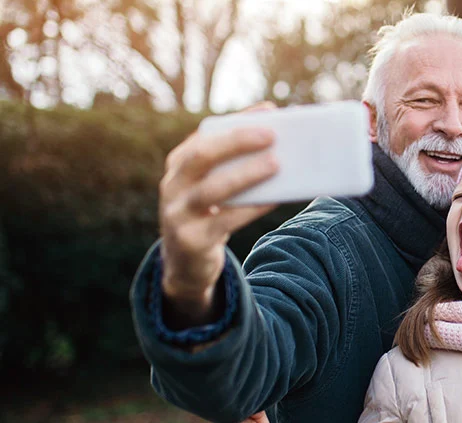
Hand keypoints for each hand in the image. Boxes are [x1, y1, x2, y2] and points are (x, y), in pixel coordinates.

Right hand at [159, 102, 280, 325]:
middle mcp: (172, 186)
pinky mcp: (193, 240)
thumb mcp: (213, 188)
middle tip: (272, 134)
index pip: (206, 134)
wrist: (185, 264)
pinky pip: (225, 220)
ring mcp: (178, 214)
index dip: (238, 121)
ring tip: (276, 164)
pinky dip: (252, 207)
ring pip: (212, 190)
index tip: (269, 110)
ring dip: (246, 175)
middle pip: (202, 156)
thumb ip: (234, 168)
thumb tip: (280, 148)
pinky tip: (275, 198)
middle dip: (236, 142)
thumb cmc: (209, 215)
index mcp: (179, 165)